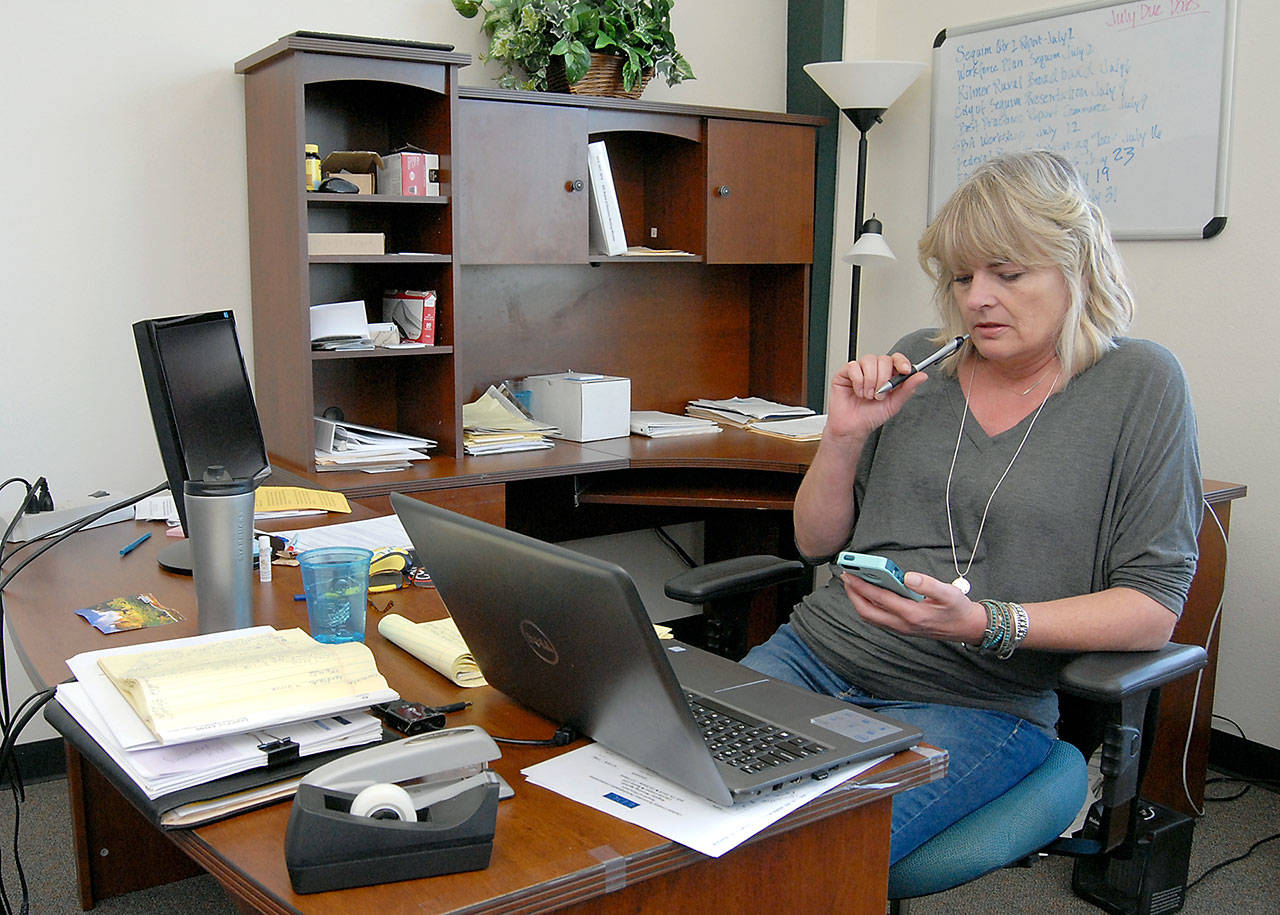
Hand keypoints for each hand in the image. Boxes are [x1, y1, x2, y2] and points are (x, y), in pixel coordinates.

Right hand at [825, 352, 928, 441]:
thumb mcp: (894, 404)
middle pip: (883, 359)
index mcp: (887, 376)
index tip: (905, 371)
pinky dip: (858, 381)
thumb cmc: (870, 416)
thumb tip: (921, 376)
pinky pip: (853, 367)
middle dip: (883, 378)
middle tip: (880, 394)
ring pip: (869, 361)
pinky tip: (858, 392)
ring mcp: (859, 370)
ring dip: (870, 381)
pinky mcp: (845, 373)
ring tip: (868, 395)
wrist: (853, 427)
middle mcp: (874, 371)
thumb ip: (907, 389)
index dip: (902, 362)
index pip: (896, 359)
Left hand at [841, 570, 986, 643]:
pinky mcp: (901, 627)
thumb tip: (908, 577)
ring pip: (870, 617)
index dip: (862, 585)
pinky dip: (867, 606)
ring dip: (858, 600)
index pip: (879, 598)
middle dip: (853, 594)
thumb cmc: (957, 608)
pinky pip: (877, 619)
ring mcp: (900, 628)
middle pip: (867, 611)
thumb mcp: (949, 593)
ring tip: (853, 583)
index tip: (851, 572)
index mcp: (912, 614)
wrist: (966, 627)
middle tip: (846, 576)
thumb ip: (929, 584)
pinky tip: (867, 594)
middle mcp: (902, 624)